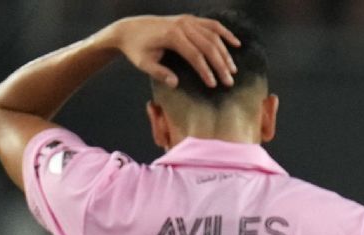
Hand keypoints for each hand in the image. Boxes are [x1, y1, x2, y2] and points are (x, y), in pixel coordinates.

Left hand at [105, 15, 240, 88]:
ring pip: (213, 36)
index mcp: (171, 36)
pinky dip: (225, 33)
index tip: (213, 85)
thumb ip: (159, 73)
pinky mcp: (189, 19)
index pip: (195, 55)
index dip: (206, 71)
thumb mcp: (143, 63)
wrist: (128, 29)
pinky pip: (211, 24)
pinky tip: (235, 43)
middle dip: (220, 65)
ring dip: (225, 53)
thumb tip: (175, 83)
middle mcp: (182, 25)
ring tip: (232, 69)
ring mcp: (187, 20)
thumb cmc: (135, 48)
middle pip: (208, 46)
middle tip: (229, 81)